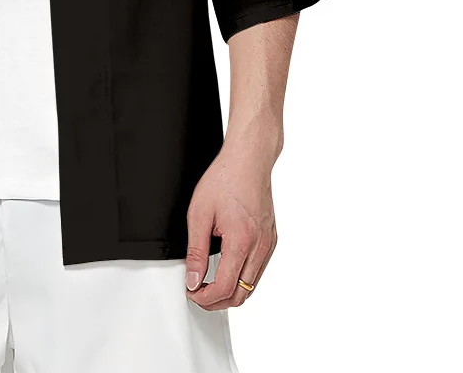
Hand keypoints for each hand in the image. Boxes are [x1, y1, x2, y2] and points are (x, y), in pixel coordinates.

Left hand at [184, 141, 276, 309]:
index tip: (191, 292)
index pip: (224, 288)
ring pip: (252, 286)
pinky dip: (242, 278)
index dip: (204, 298)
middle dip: (217, 301)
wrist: (248, 160)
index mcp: (242, 241)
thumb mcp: (199, 214)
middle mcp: (260, 247)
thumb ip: (195, 251)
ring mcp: (269, 245)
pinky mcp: (272, 240)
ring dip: (230, 292)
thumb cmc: (225, 179)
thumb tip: (193, 279)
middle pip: (241, 295)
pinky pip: (258, 271)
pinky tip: (226, 269)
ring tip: (208, 283)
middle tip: (197, 293)